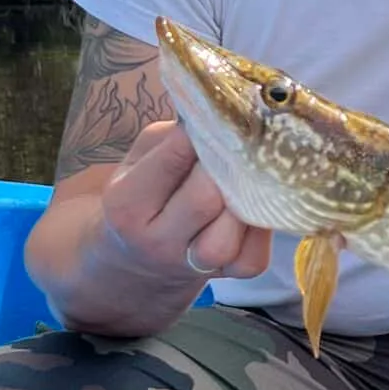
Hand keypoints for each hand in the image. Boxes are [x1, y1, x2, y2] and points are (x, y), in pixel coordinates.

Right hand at [98, 119, 272, 284]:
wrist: (139, 261)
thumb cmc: (144, 195)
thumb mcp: (138, 162)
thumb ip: (168, 138)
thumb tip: (216, 115)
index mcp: (126, 206)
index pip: (172, 159)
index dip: (197, 134)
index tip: (211, 118)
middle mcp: (157, 241)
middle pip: (206, 195)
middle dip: (224, 163)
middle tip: (234, 144)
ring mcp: (195, 265)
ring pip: (233, 225)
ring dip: (244, 195)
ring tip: (242, 176)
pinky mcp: (231, 274)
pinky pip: (257, 249)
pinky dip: (262, 223)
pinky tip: (251, 205)